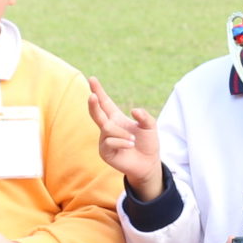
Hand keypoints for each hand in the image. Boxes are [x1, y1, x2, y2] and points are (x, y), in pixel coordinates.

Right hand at [88, 78, 162, 196]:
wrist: (148, 164)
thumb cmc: (148, 144)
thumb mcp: (150, 126)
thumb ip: (144, 116)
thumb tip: (133, 111)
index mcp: (116, 118)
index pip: (105, 102)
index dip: (99, 91)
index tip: (92, 79)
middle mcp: (108, 128)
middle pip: (97, 113)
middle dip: (93, 104)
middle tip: (92, 95)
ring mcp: (104, 140)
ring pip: (107, 129)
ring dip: (121, 133)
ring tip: (132, 140)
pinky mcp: (105, 152)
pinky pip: (109, 141)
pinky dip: (122, 142)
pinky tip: (130, 145)